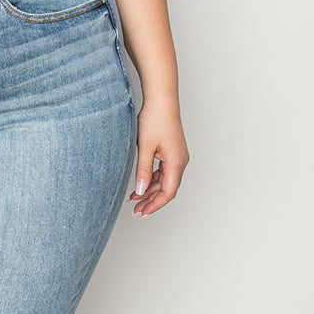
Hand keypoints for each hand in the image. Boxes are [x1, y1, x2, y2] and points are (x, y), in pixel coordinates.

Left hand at [129, 97, 188, 216]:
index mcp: (176, 162)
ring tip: (134, 199)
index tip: (143, 213)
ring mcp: (176, 157)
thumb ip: (142, 171)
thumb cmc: (155, 119)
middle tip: (136, 210)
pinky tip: (140, 185)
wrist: (161, 100)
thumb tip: (140, 191)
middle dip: (151, 201)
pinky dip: (151, 180)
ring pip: (164, 181)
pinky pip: (162, 172)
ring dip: (150, 191)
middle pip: (167, 189)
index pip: (168, 192)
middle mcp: (180, 161)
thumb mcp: (145, 148)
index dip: (155, 205)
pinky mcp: (171, 152)